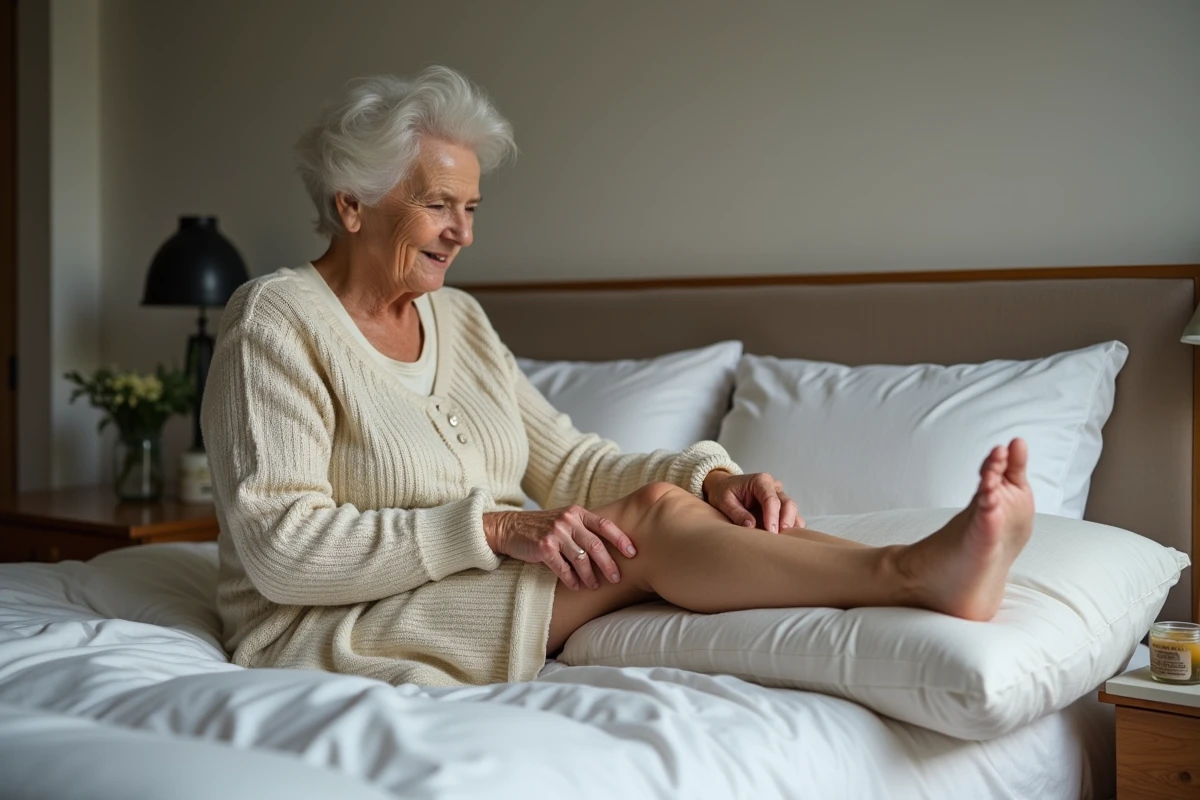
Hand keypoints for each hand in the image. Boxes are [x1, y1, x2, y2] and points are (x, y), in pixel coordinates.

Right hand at [482, 507, 636, 589]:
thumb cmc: (542, 527)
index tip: (633, 553)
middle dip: (608, 563)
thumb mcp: (564, 519)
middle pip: (595, 544)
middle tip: (616, 578)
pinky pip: (562, 567)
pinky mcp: (543, 547)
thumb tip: (611, 547)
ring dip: (589, 575)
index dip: (621, 538)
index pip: (605, 524)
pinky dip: (571, 579)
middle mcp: (568, 520)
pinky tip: (576, 586)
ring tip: (594, 586)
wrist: (510, 527)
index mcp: (577, 512)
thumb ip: (583, 527)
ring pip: (580, 558)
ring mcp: (555, 533)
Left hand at [702, 470, 802, 532]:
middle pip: (788, 503)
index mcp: (760, 481)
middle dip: (786, 521)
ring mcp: (779, 496)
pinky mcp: (780, 507)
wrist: (724, 488)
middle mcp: (773, 486)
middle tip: (778, 536)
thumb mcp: (724, 501)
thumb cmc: (724, 492)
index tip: (771, 531)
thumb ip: (737, 513)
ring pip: (792, 510)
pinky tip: (785, 537)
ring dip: (789, 525)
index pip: (771, 498)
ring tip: (783, 540)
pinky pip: (792, 516)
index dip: (772, 516)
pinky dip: (791, 526)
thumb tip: (751, 526)